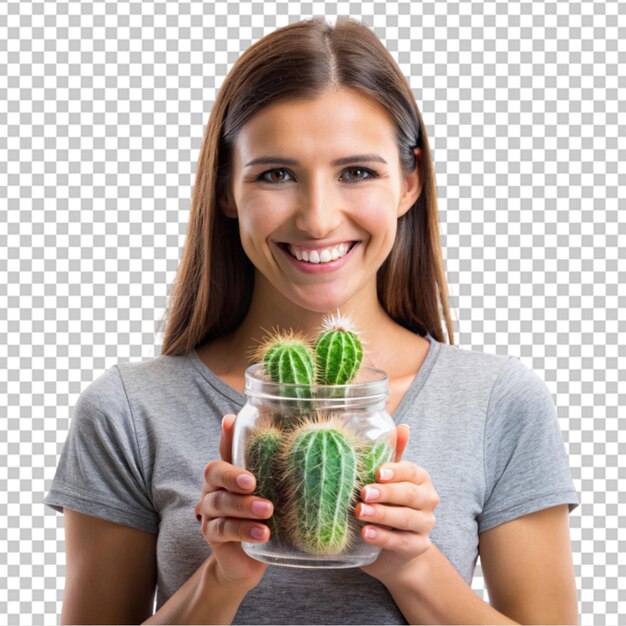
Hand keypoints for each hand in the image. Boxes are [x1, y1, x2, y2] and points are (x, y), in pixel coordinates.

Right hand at [194, 414, 270, 590]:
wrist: (248, 560)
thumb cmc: (264, 517)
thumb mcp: (273, 493)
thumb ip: (279, 473)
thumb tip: (308, 446)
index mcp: (229, 470)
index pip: (225, 448)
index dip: (226, 436)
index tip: (230, 421)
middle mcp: (214, 486)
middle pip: (214, 472)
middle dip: (232, 475)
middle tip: (253, 481)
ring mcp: (210, 510)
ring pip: (220, 503)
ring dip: (244, 506)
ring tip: (267, 511)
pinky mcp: (212, 534)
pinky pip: (223, 529)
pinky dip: (243, 530)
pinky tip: (262, 532)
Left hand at [358, 425, 439, 581]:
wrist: (390, 546)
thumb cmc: (386, 502)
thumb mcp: (387, 478)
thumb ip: (392, 453)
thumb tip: (403, 427)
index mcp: (420, 478)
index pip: (411, 471)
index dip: (395, 472)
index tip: (377, 473)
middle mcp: (428, 500)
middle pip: (409, 494)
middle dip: (386, 493)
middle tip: (364, 493)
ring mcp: (426, 524)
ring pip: (407, 518)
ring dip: (382, 515)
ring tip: (360, 513)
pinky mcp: (419, 546)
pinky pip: (402, 542)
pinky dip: (383, 538)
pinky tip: (367, 533)